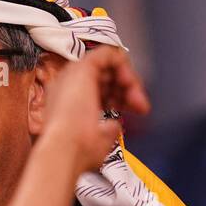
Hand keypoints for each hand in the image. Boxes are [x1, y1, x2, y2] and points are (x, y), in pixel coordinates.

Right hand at [41, 47, 150, 175]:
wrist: (65, 151)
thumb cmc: (76, 152)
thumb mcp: (98, 140)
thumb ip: (108, 128)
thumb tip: (115, 124)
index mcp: (69, 102)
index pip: (99, 89)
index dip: (121, 97)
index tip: (136, 111)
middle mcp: (69, 86)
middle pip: (105, 76)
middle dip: (128, 89)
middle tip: (140, 106)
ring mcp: (73, 75)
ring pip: (108, 64)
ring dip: (129, 80)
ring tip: (138, 99)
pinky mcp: (82, 67)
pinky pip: (108, 53)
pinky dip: (124, 65)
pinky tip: (130, 83)